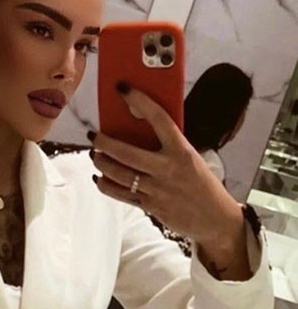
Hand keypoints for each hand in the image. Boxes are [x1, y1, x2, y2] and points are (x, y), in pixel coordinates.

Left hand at [89, 87, 242, 247]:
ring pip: (119, 174)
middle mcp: (167, 169)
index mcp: (181, 151)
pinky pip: (120, 194)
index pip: (158, 119)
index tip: (124, 90)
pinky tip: (99, 178)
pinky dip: (106, 185)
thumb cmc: (203, 185)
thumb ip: (169, 147)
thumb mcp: (191, 159)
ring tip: (94, 154)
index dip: (140, 101)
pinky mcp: (149, 206)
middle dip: (104, 142)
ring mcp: (156, 189)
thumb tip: (142, 133)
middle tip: (93, 135)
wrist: (215, 218)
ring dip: (101, 162)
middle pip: (126, 153)